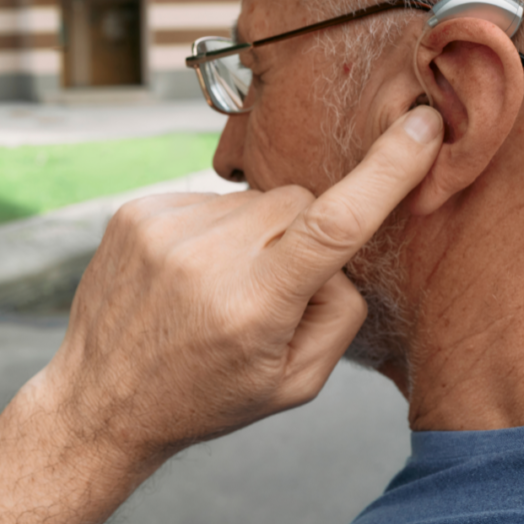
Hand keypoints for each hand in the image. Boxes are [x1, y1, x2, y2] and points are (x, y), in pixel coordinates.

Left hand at [0, 106, 442, 523]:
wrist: (101, 398)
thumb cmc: (203, 396)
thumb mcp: (292, 384)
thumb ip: (338, 316)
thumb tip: (340, 255)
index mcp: (253, 305)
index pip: (335, 223)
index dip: (388, 170)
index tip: (422, 125)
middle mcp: (206, 257)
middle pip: (297, 203)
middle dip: (301, 235)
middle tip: (270, 289)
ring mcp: (164, 228)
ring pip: (252, 200)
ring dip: (252, 235)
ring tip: (216, 287)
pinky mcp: (137, 211)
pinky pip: (209, 199)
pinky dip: (212, 231)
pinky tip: (188, 273)